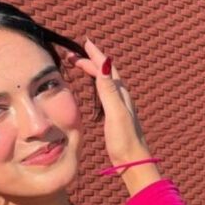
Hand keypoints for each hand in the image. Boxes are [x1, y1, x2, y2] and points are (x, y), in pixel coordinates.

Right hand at [62, 37, 151, 167]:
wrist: (132, 162)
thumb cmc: (124, 141)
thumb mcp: (116, 114)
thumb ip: (109, 90)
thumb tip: (105, 63)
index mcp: (121, 93)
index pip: (106, 67)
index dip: (95, 54)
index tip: (84, 42)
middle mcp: (121, 97)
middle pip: (104, 72)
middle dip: (90, 61)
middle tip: (71, 56)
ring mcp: (118, 107)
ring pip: (104, 82)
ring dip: (92, 71)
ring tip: (79, 66)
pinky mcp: (115, 117)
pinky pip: (104, 93)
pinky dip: (95, 85)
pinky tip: (92, 90)